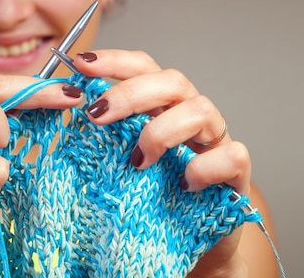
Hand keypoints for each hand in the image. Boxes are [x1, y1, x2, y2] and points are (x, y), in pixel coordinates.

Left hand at [74, 50, 251, 275]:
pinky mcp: (237, 173)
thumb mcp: (121, 162)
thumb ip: (104, 136)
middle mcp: (191, 116)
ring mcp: (216, 142)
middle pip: (172, 81)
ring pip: (201, 109)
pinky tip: (184, 184)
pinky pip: (231, 155)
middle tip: (96, 115)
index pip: (145, 68)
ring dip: (162, 131)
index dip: (115, 61)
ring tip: (137, 162)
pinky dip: (204, 167)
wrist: (189, 242)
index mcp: (163, 107)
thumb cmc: (151, 197)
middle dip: (131, 93)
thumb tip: (66, 109)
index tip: (81, 65)